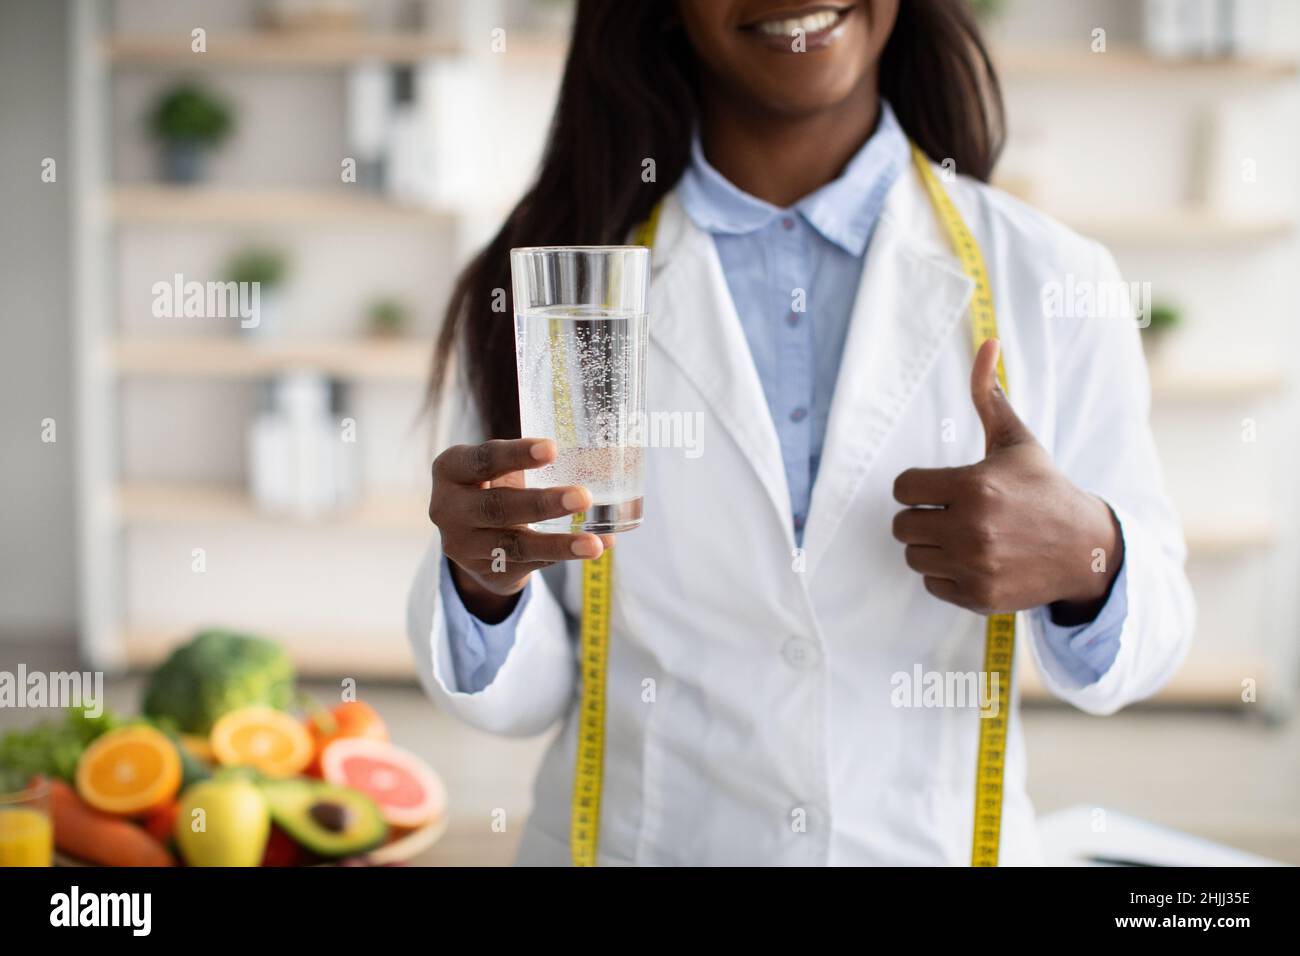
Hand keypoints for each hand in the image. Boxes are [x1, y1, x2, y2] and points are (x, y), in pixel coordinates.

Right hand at [429, 438, 611, 621]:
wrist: (473, 537)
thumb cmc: (495, 486)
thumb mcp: (499, 469)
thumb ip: (536, 463)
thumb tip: (606, 463)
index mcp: (451, 470)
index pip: (483, 459)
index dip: (517, 454)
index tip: (553, 449)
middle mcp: (448, 509)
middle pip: (498, 507)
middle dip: (542, 503)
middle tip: (583, 497)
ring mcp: (464, 545)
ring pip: (515, 545)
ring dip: (558, 544)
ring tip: (593, 543)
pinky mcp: (486, 571)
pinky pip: (529, 564)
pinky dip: (563, 556)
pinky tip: (592, 548)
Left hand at [891, 340, 1121, 616]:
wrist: (1084, 548)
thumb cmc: (1042, 489)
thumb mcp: (1016, 441)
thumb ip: (990, 395)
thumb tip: (986, 342)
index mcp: (974, 487)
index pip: (902, 488)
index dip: (917, 486)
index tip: (938, 488)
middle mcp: (971, 529)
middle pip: (902, 525)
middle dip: (920, 517)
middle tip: (949, 513)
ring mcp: (975, 566)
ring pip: (913, 556)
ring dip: (930, 546)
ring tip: (962, 535)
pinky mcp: (979, 596)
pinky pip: (931, 583)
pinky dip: (945, 574)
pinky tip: (973, 559)